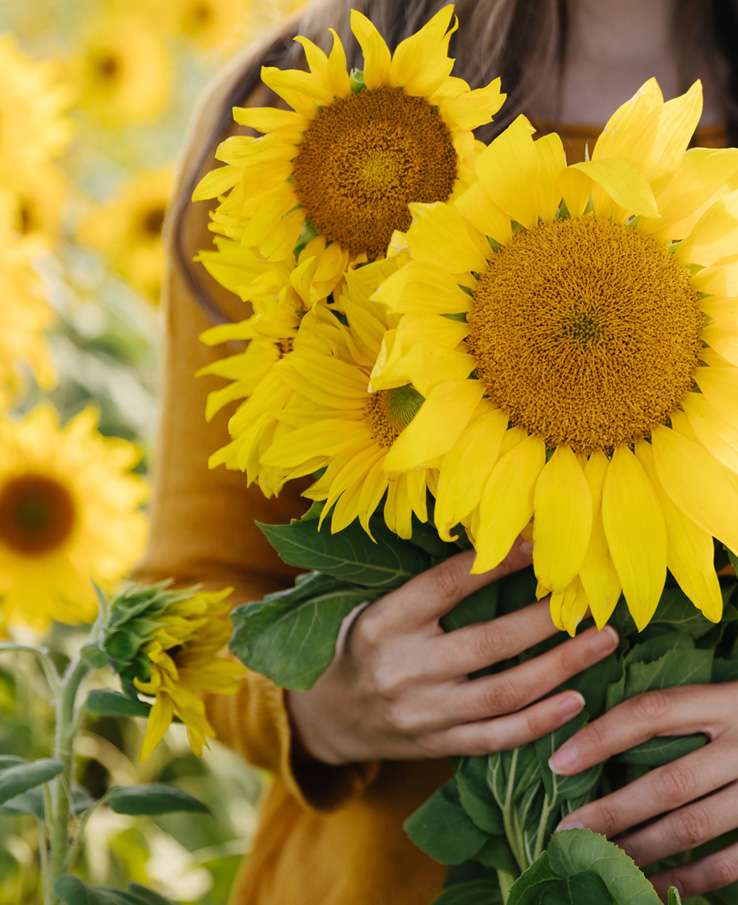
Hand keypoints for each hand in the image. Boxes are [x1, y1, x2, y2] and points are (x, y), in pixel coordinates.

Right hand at [287, 537, 618, 766]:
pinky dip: (539, 720)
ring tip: (601, 642)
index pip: (449, 584)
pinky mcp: (437, 745)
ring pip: (504, 692)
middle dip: (547, 620)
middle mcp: (404, 668)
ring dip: (560, 667)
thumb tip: (499, 548)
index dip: (498, 562)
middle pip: (489, 641)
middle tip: (589, 601)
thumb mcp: (380, 606)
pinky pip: (497, 737)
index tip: (538, 544)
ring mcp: (423, 713)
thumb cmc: (363, 645)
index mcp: (386, 621)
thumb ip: (430, 588)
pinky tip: (575, 701)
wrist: (328, 714)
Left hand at [550, 682, 737, 901]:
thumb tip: (608, 729)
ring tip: (599, 862)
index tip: (559, 760)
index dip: (601, 736)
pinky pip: (732, 862)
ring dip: (641, 850)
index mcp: (728, 699)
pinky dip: (693, 878)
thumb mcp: (733, 695)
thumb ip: (689, 711)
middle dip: (612, 811)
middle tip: (566, 830)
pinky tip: (652, 886)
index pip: (652, 712)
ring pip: (694, 828)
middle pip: (668, 781)